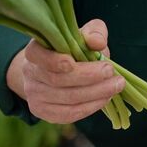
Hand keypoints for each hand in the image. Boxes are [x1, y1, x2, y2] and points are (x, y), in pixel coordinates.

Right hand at [6, 19, 123, 123]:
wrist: (57, 71)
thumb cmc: (73, 49)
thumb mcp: (83, 35)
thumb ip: (93, 33)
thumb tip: (97, 42)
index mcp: (35, 50)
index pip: (38, 56)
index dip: (54, 61)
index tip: (74, 61)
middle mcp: (30, 73)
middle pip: (57, 80)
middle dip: (88, 77)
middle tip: (111, 72)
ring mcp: (34, 95)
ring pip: (66, 99)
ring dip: (95, 93)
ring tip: (116, 85)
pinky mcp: (43, 112)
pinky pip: (68, 114)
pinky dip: (90, 107)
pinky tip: (105, 98)